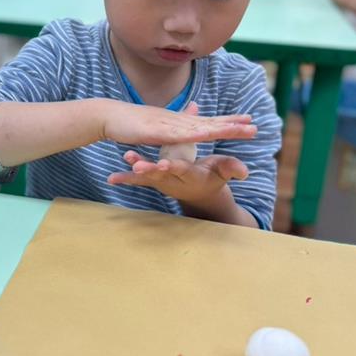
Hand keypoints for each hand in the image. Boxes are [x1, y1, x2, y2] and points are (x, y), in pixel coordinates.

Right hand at [97, 99, 256, 147]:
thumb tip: (177, 121)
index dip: (228, 121)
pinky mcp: (156, 132)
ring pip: (200, 128)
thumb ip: (169, 125)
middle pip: (209, 123)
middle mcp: (176, 121)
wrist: (109, 116)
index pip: (207, 121)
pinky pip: (179, 135)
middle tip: (254, 126)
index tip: (248, 120)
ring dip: (221, 129)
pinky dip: (195, 134)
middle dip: (232, 125)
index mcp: (177, 122)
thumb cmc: (130, 122)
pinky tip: (208, 134)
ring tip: (241, 130)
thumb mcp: (155, 124)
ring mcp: (168, 125)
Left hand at [109, 149, 248, 203]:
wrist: (201, 192)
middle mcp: (174, 179)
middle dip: (148, 170)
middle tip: (136, 165)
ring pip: (147, 178)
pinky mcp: (154, 181)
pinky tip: (111, 178)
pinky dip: (125, 179)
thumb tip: (245, 171)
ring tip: (118, 174)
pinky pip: (138, 180)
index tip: (163, 163)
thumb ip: (232, 168)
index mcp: (191, 174)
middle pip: (160, 175)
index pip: (182, 169)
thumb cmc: (213, 176)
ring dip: (132, 175)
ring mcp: (162, 181)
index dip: (173, 166)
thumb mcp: (223, 170)